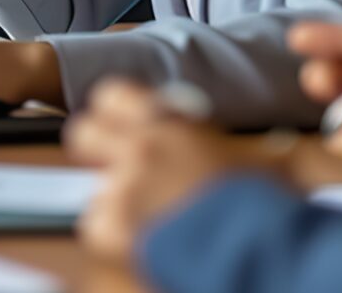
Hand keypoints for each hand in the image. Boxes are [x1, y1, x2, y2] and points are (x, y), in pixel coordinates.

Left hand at [65, 80, 260, 270]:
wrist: (252, 246)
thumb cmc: (258, 201)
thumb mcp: (249, 156)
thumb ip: (219, 143)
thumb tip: (248, 141)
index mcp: (168, 124)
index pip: (112, 95)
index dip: (112, 111)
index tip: (118, 122)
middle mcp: (138, 149)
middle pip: (83, 131)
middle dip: (93, 146)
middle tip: (114, 164)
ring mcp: (122, 187)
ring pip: (95, 185)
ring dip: (115, 199)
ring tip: (147, 214)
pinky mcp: (113, 227)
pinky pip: (95, 225)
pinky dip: (114, 234)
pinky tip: (144, 238)